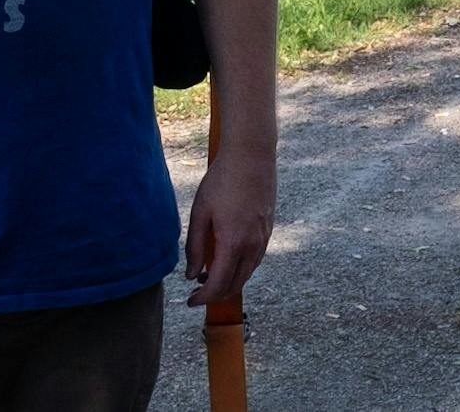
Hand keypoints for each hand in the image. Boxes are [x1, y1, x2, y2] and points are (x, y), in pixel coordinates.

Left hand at [183, 147, 274, 307]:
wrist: (252, 156)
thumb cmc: (222, 181)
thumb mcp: (200, 212)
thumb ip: (195, 247)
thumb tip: (192, 275)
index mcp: (233, 243)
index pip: (219, 284)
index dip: (204, 298)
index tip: (191, 302)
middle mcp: (252, 246)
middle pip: (236, 285)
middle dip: (216, 294)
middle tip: (197, 292)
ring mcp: (263, 238)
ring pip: (247, 274)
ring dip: (229, 282)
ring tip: (207, 275)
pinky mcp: (268, 230)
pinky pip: (255, 260)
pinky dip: (240, 269)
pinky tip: (226, 259)